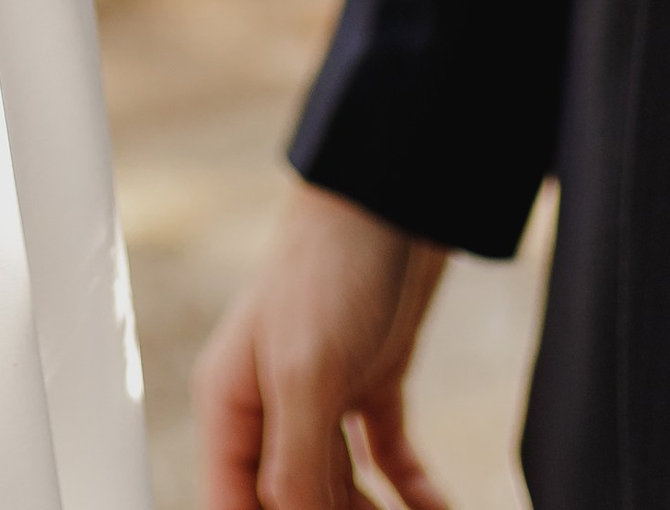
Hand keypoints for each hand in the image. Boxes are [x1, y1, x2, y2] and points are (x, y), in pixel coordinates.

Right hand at [195, 184, 450, 509]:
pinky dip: (412, 493)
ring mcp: (322, 396)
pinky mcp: (370, 383)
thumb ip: (294, 462)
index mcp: (233, 405)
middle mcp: (271, 408)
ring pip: (341, 493)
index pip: (232, 503)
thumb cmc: (331, 262)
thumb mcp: (307, 371)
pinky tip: (437, 508)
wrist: (394, 191)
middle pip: (291, 504)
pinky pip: (386, 461)